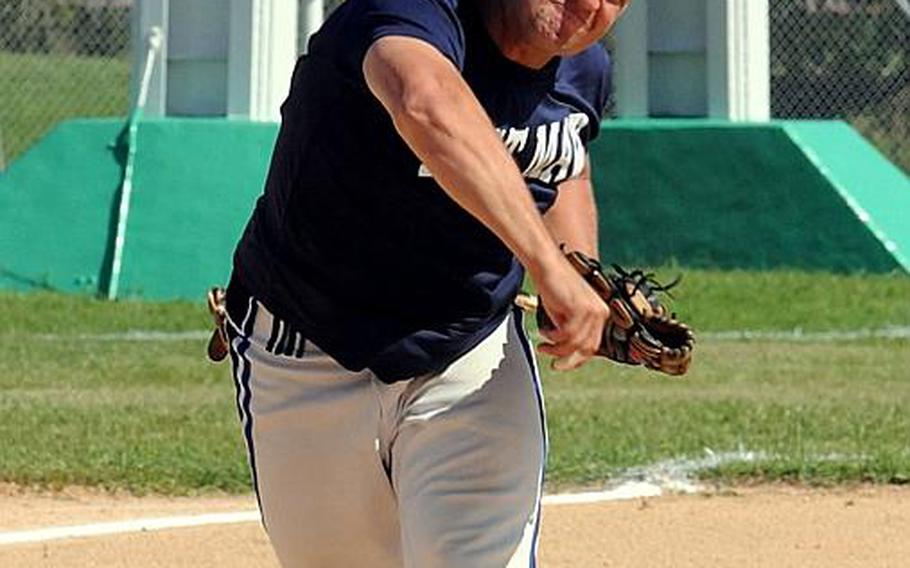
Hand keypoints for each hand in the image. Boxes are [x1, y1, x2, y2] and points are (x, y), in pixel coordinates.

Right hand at [529, 256, 609, 370]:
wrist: (548, 265)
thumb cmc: (554, 284)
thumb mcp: (566, 312)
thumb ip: (570, 330)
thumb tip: (567, 350)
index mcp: (600, 312)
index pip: (593, 345)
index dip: (577, 359)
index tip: (564, 363)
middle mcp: (600, 312)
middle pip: (587, 348)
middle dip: (568, 360)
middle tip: (555, 365)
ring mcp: (591, 310)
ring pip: (575, 344)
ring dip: (556, 349)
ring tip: (544, 345)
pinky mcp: (579, 309)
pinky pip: (566, 335)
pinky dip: (552, 337)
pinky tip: (544, 331)